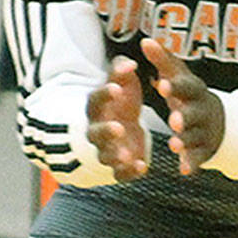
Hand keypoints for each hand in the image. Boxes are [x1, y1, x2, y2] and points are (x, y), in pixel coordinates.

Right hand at [86, 56, 148, 180]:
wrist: (118, 130)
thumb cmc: (120, 102)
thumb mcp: (121, 84)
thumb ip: (122, 71)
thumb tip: (130, 63)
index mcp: (97, 108)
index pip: (96, 100)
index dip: (105, 95)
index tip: (118, 88)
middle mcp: (97, 130)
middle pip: (95, 133)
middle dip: (106, 131)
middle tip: (119, 128)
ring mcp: (106, 150)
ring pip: (104, 155)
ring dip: (115, 155)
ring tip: (126, 155)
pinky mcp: (117, 167)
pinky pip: (120, 173)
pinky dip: (129, 172)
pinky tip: (142, 167)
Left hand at [141, 38, 224, 174]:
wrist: (218, 119)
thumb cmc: (190, 94)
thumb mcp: (180, 76)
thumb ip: (163, 60)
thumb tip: (146, 40)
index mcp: (193, 90)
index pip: (186, 87)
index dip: (176, 87)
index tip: (162, 85)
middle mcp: (201, 110)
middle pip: (194, 114)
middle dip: (184, 117)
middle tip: (174, 120)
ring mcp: (204, 131)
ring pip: (194, 137)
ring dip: (185, 141)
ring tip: (174, 145)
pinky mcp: (204, 150)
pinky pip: (198, 158)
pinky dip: (191, 164)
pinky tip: (183, 171)